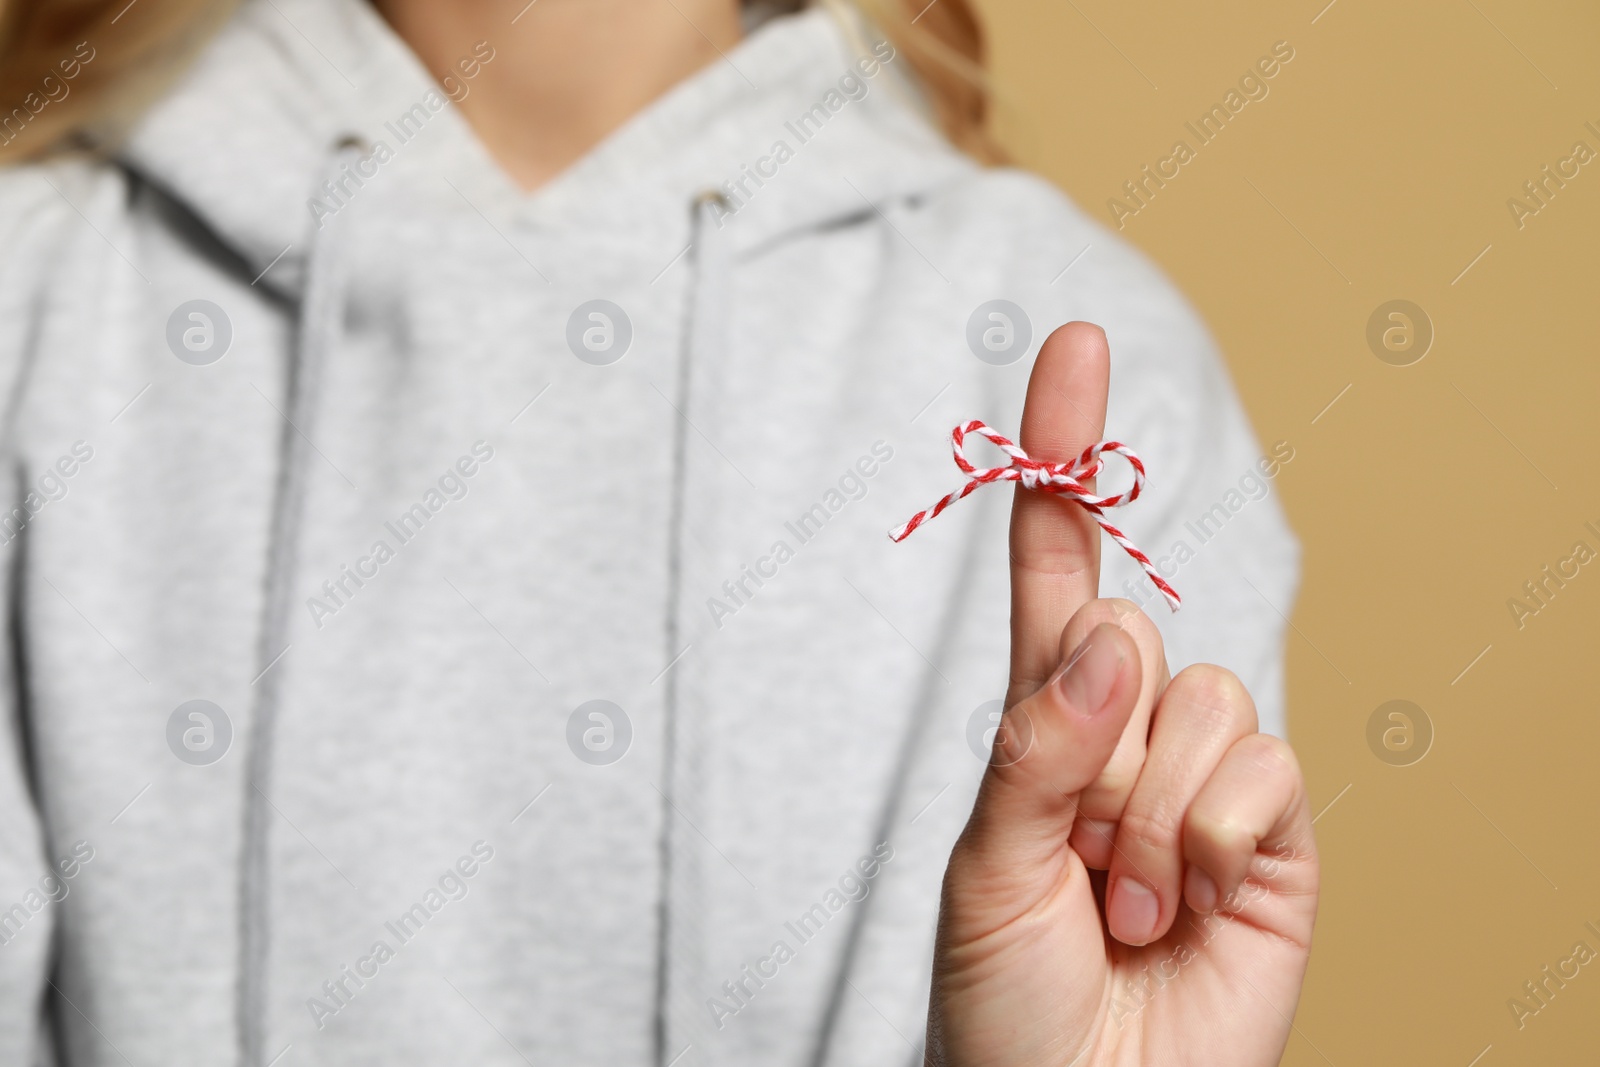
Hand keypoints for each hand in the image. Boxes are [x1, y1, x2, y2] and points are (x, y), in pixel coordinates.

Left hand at [926, 323, 1318, 1065]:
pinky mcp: (1276, 828)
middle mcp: (1126, 727)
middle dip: (1090, 746)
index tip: (1071, 347)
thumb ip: (1035, 748)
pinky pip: (1260, 765)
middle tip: (1072, 854)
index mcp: (1042, 719)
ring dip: (1146, 813)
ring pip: (1199, 695)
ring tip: (1123, 899)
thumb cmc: (1008, 999)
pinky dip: (1210, 840)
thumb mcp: (986, 869)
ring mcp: (1204, 774)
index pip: (1055, 562)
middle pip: (1126, 628)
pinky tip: (1185, 906)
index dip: (1062, 457)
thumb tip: (1110, 632)